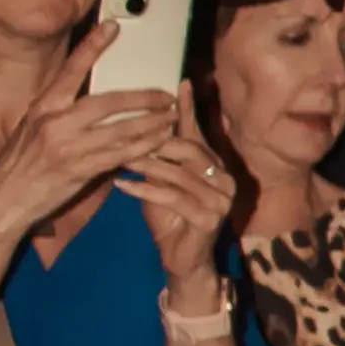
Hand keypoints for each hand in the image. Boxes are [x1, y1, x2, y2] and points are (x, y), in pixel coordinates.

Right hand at [0, 24, 165, 237]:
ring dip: (151, 123)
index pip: (71, 69)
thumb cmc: (20, 161)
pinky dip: (142, 148)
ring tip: (172, 117)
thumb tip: (90, 94)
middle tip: (166, 95)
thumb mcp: (32, 126)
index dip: (92, 47)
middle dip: (142, 98)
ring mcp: (69, 147)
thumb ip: (60, 110)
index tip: (112, 28)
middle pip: (108, 103)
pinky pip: (119, 156)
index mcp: (43, 106)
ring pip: (120, 131)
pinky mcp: (80, 171)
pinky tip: (158, 141)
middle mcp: (56, 123)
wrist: (4, 198)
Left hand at [124, 118, 236, 290]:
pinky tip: (122, 186)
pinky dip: (144, 191)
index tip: (178, 83)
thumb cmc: (170, 218)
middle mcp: (225, 179)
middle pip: (189, 149)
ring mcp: (220, 200)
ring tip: (119, 159)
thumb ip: (160, 154)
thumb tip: (144, 121)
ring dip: (145, 165)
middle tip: (125, 136)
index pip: (199, 131)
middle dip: (155, 141)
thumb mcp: (162, 180)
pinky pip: (172, 198)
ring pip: (178, 173)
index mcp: (216, 165)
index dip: (188, 108)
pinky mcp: (209, 219)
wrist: (184, 261)